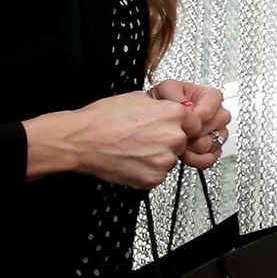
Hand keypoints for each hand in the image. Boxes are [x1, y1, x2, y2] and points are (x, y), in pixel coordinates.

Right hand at [26, 91, 200, 189]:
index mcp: (173, 114)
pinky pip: (158, 174)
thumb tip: (173, 107)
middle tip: (145, 138)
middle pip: (183, 142)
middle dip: (168, 141)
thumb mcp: (138, 99)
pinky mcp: (153, 178)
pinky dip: (147, 170)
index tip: (172, 127)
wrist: (81, 141)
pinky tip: (131, 160)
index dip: (182, 125)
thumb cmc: (103, 119)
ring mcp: (164, 160)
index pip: (195, 123)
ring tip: (134, 148)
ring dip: (158, 156)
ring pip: (170, 159)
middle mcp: (173, 137)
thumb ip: (162, 106)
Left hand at [152, 80, 231, 167]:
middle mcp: (215, 114)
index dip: (197, 116)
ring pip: (215, 142)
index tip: (185, 120)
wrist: (155, 119)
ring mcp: (215, 132)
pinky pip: (211, 157)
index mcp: (209, 96)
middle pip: (217, 124)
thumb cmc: (163, 101)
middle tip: (182, 131)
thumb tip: (185, 108)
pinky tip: (186, 154)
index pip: (210, 108)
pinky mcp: (210, 149)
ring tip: (181, 143)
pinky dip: (198, 159)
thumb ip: (177, 96)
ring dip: (195, 146)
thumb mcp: (166, 90)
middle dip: (197, 131)